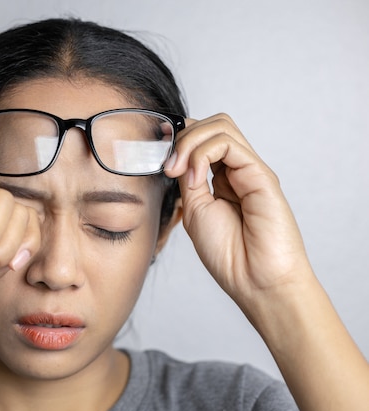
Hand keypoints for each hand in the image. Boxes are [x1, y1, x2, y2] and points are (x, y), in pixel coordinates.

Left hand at [164, 114, 314, 307]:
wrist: (255, 280)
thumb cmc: (228, 253)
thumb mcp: (194, 210)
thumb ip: (188, 180)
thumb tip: (177, 155)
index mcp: (222, 178)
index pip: (200, 138)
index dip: (177, 141)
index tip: (156, 159)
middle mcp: (238, 169)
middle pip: (210, 125)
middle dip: (181, 138)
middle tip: (168, 167)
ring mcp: (249, 169)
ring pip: (219, 126)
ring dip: (189, 143)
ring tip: (178, 172)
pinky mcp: (260, 174)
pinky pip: (227, 143)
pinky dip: (202, 153)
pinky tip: (194, 177)